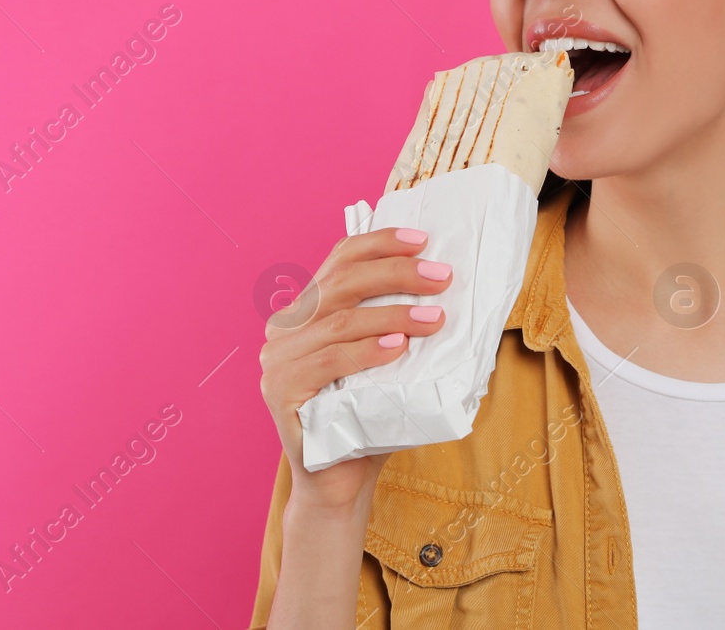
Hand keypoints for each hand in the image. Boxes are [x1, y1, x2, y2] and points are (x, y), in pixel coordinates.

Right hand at [259, 226, 450, 511]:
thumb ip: (395, 323)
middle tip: (442, 277)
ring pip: (340, 321)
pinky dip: (366, 351)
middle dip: (396, 274)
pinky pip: (328, 362)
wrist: (341, 484)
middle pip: (341, 284)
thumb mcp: (385, 361)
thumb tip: (447, 287)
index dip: (380, 244)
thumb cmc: (369, 417)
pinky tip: (398, 348)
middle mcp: (284, 330)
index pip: (339, 260)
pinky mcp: (280, 394)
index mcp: (305, 311)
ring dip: (393, 315)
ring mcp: (277, 362)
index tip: (423, 240)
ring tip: (435, 319)